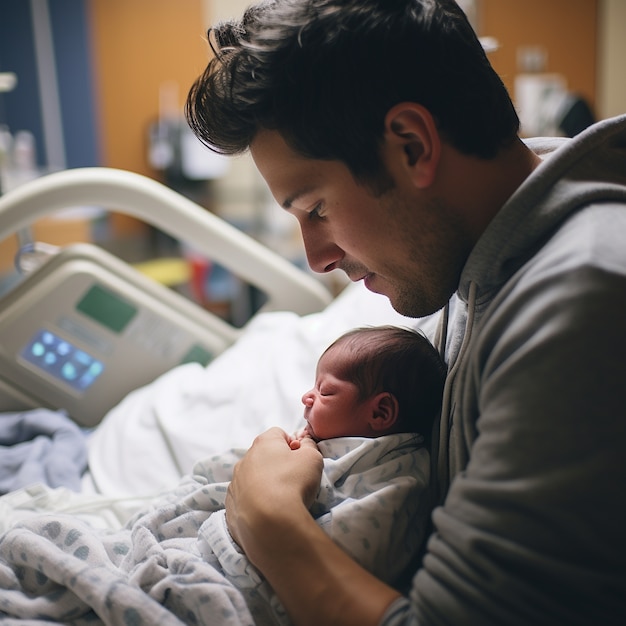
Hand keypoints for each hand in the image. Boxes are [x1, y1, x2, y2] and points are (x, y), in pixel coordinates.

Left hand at [225, 427, 322, 551]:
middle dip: (278, 464)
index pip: (279, 434)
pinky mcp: (230, 504)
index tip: (301, 459)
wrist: (270, 523)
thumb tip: (304, 444)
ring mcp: (235, 482)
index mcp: (263, 443)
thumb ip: (310, 446)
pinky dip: (255, 502)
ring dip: (265, 483)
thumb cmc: (293, 483)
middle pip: (265, 455)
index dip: (293, 445)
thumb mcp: (313, 458)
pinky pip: (245, 498)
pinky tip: (268, 512)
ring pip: (253, 477)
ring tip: (280, 499)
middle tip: (294, 480)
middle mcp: (244, 459)